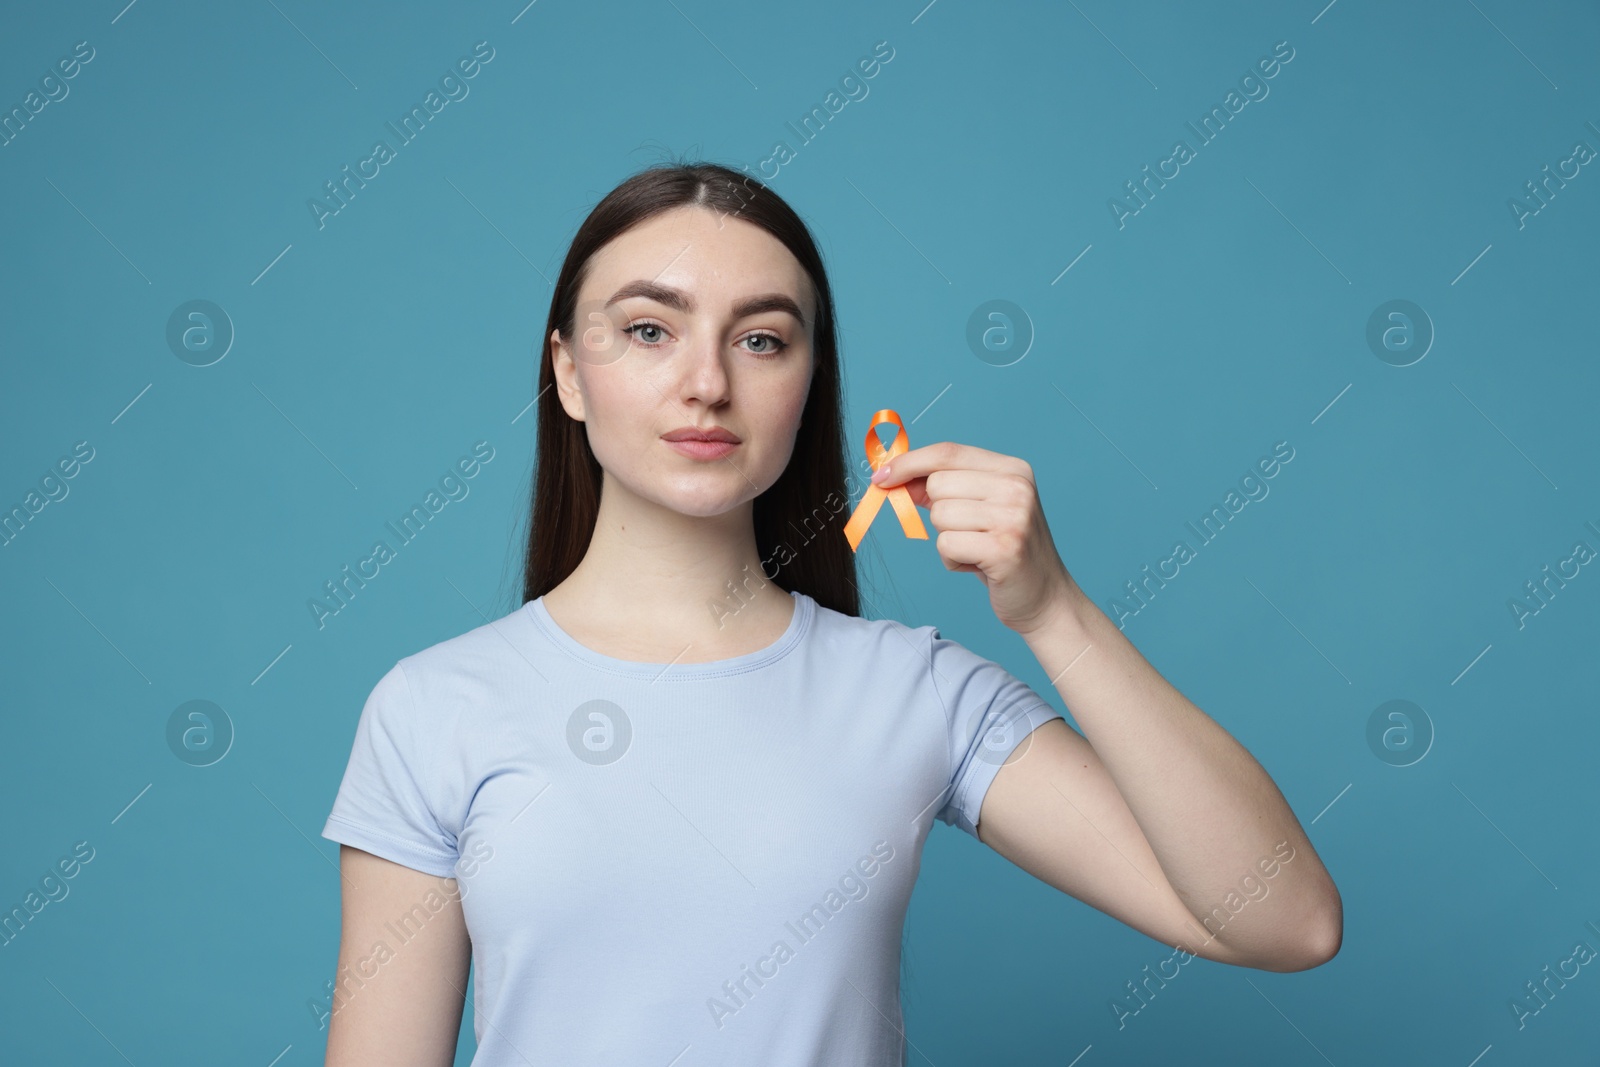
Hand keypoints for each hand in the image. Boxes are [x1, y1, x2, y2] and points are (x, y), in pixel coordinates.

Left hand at [870, 440, 1076, 634]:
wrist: (1045, 598)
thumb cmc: (1004, 553)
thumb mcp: (978, 510)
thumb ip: (943, 489)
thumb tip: (894, 476)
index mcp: (1013, 469)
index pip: (947, 452)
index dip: (909, 463)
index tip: (881, 477)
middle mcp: (1016, 487)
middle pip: (938, 484)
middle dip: (937, 513)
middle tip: (966, 533)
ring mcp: (1013, 517)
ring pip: (939, 516)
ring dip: (947, 540)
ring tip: (976, 551)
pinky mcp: (1004, 549)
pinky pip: (946, 545)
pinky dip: (952, 560)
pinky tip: (978, 566)